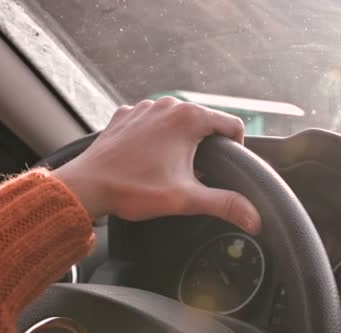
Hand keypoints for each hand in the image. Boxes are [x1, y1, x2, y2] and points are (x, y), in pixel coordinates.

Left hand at [53, 97, 261, 233]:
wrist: (85, 187)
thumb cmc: (133, 189)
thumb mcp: (186, 199)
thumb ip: (225, 204)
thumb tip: (255, 218)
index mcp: (188, 118)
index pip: (232, 125)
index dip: (236, 149)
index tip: (225, 167)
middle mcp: (168, 105)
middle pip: (205, 123)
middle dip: (206, 147)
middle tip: (196, 174)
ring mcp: (145, 108)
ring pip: (178, 121)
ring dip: (182, 141)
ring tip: (170, 168)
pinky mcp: (127, 115)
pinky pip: (153, 122)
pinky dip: (157, 137)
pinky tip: (149, 158)